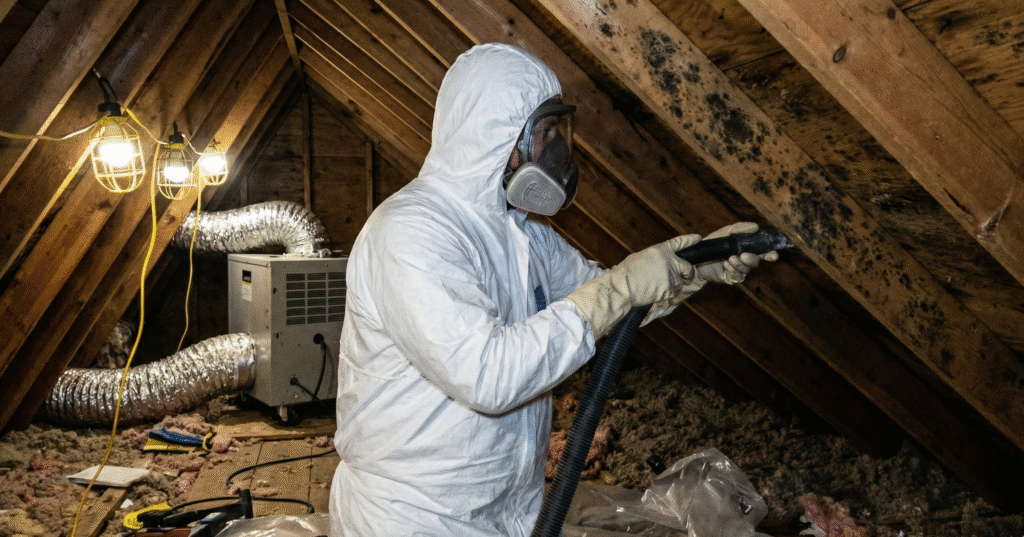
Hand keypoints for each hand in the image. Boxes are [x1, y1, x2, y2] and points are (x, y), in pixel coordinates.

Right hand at [566, 234, 703, 337]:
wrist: (623, 285)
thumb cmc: (627, 272)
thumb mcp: (641, 257)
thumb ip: (655, 259)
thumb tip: (660, 264)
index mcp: (661, 250)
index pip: (680, 243)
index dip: (690, 240)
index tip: (698, 238)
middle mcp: (670, 261)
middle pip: (687, 267)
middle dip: (688, 272)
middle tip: (686, 275)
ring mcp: (671, 276)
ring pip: (679, 283)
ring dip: (672, 285)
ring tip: (655, 286)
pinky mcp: (669, 289)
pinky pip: (672, 293)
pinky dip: (665, 294)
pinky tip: (653, 292)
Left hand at [696, 222, 778, 284]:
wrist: (698, 258)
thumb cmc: (713, 244)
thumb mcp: (726, 232)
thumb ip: (740, 228)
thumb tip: (756, 227)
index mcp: (747, 248)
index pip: (763, 252)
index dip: (770, 253)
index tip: (773, 254)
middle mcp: (745, 260)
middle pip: (756, 261)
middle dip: (752, 259)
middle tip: (743, 255)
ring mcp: (739, 270)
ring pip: (746, 269)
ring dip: (739, 263)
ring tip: (729, 258)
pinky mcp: (731, 278)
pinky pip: (737, 276)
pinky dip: (732, 269)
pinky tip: (726, 264)